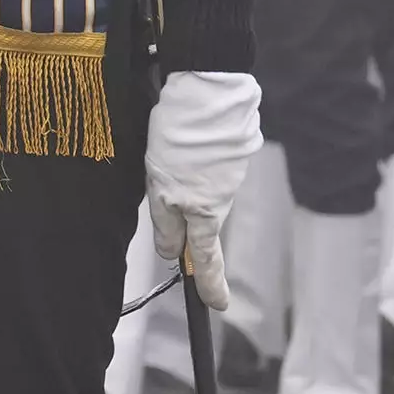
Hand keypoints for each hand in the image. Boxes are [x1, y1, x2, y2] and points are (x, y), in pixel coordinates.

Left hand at [146, 68, 261, 310]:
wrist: (207, 87)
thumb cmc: (180, 138)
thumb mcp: (160, 187)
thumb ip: (166, 223)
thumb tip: (172, 253)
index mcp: (205, 210)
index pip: (207, 258)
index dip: (210, 284)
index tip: (217, 306)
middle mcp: (224, 195)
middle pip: (201, 216)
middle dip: (182, 210)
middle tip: (162, 181)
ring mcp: (232, 170)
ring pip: (203, 186)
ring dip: (185, 175)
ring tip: (166, 144)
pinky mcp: (233, 147)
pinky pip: (210, 162)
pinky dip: (195, 155)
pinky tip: (181, 134)